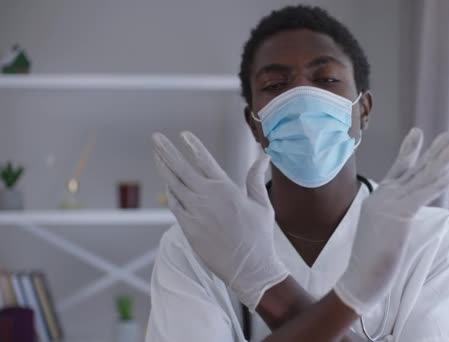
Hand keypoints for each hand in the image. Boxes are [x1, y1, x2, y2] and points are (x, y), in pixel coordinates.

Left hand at [152, 131, 288, 309]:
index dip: (193, 145)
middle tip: (156, 137)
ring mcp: (195, 212)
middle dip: (167, 151)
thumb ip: (256, 178)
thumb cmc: (259, 236)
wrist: (248, 267)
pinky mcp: (188, 227)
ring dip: (163, 168)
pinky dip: (170, 192)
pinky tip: (167, 184)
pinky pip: (174, 205)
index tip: (183, 134)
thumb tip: (263, 156)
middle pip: (181, 168)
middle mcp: (207, 197)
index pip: (205, 160)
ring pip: (174, 184)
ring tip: (156, 155)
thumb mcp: (262, 204)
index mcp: (226, 188)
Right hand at [334, 128, 448, 314]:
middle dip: (431, 152)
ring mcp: (390, 204)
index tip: (418, 132)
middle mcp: (383, 196)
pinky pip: (421, 196)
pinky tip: (447, 176)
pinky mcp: (399, 215)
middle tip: (447, 137)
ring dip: (439, 161)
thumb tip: (400, 214)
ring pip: (420, 178)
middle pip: (412, 169)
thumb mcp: (380, 229)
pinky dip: (435, 185)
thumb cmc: (369, 258)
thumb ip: (390, 215)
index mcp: (379, 198)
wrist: (359, 275)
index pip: (398, 169)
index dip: (410, 150)